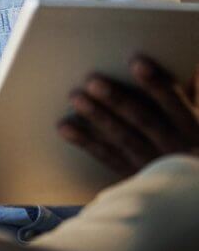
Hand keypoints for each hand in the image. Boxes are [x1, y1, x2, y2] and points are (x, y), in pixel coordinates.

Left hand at [57, 56, 198, 176]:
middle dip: (118, 100)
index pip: (175, 103)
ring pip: (123, 139)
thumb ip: (185, 91)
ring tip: (76, 97)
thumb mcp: (194, 117)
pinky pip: (107, 158)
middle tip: (92, 80)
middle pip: (144, 121)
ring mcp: (153, 164)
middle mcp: (174, 148)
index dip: (156, 84)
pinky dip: (85, 141)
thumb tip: (172, 61)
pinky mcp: (133, 175)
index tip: (136, 62)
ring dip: (98, 118)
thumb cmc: (188, 139)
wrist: (188, 189)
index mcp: (192, 128)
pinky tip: (65, 127)